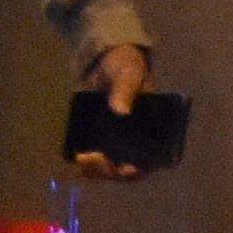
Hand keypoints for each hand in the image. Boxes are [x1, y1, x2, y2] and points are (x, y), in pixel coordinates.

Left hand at [60, 41, 159, 181]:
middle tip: (93, 158)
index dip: (142, 168)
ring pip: (111, 169)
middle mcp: (140, 142)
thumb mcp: (128, 74)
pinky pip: (96, 159)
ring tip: (82, 158)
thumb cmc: (126, 67)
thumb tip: (120, 111)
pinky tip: (75, 158)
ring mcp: (119, 143)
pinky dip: (87, 163)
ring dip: (97, 170)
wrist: (105, 61)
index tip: (127, 169)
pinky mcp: (101, 139)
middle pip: (129, 170)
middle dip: (111, 170)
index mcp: (156, 129)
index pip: (154, 159)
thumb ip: (125, 90)